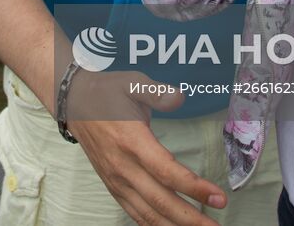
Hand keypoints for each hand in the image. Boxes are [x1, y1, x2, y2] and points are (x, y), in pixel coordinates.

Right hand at [68, 69, 224, 224]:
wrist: (74, 103)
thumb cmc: (106, 93)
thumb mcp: (132, 83)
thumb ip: (157, 92)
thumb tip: (179, 97)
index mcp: (131, 140)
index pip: (166, 171)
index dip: (194, 187)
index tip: (219, 197)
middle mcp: (123, 166)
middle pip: (160, 200)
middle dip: (191, 217)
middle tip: (216, 225)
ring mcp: (116, 180)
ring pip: (148, 213)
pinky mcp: (113, 187)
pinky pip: (135, 213)